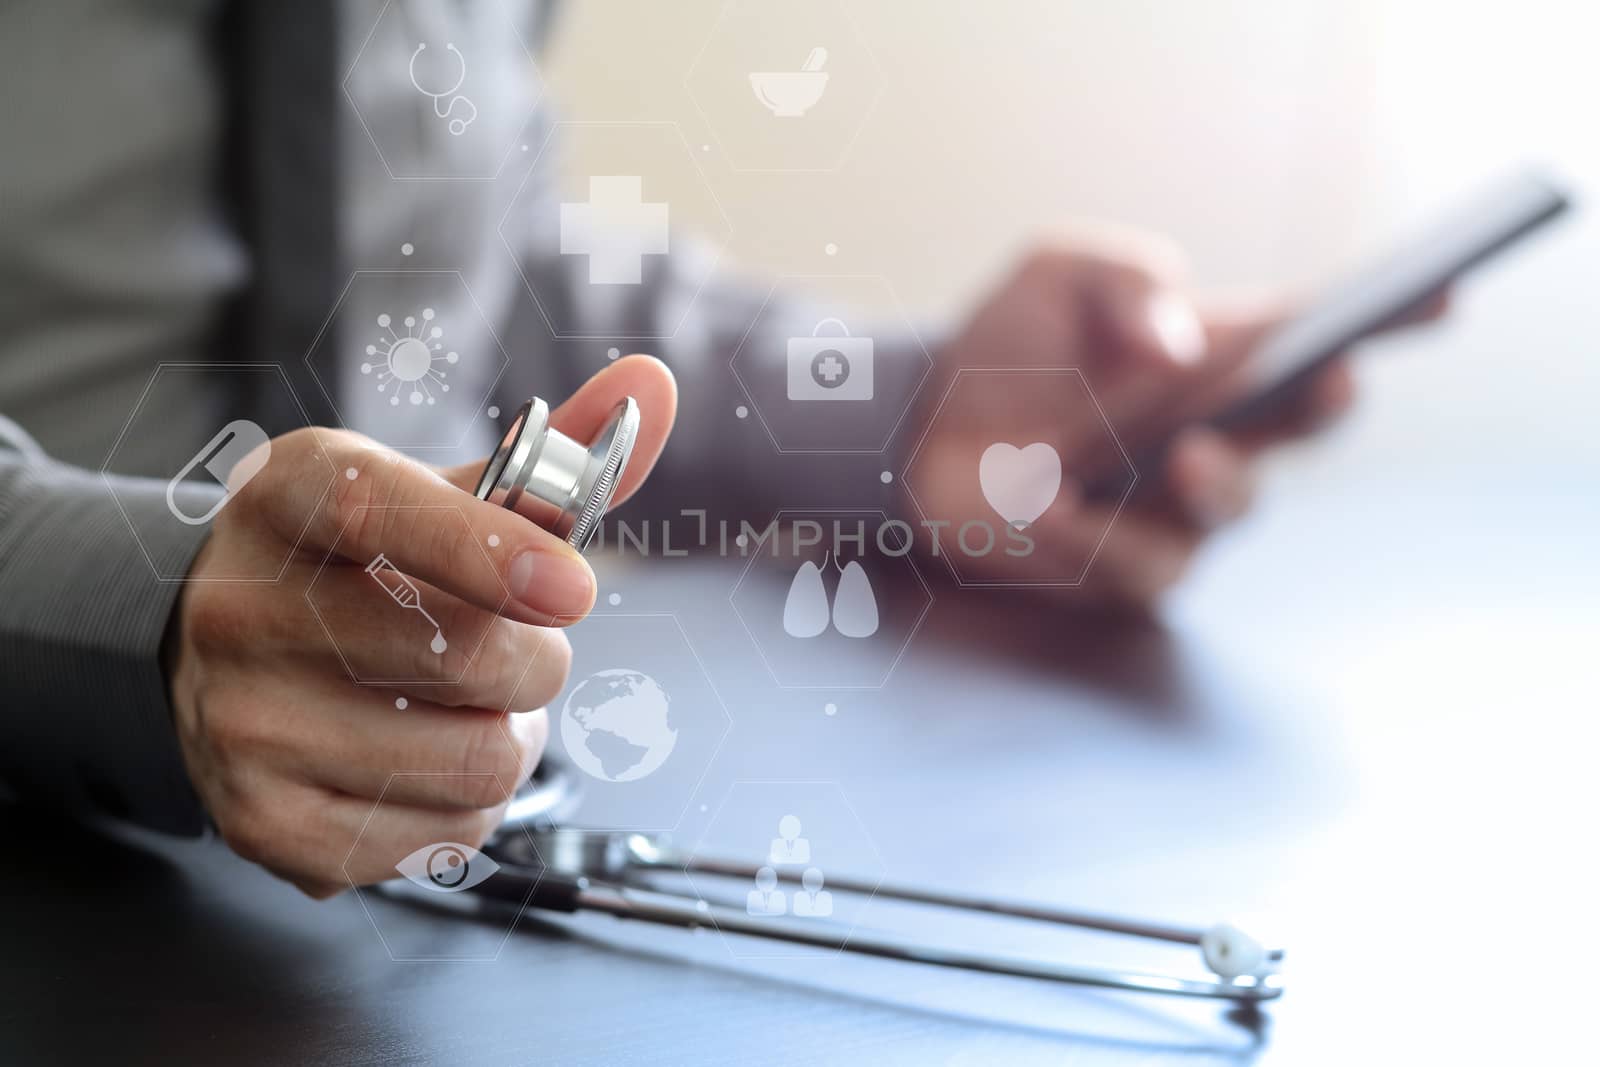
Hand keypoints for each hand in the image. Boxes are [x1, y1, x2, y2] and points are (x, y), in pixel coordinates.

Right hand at [166, 356, 676, 896]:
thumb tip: (655, 385)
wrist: (208, 657)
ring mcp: (243, 726)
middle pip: (467, 656)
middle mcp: (242, 609)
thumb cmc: (351, 565)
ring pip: (476, 761)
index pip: (379, 511)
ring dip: (510, 735)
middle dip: (536, 657)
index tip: (573, 584)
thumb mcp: (429, 492)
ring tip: (465, 706)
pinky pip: (448, 834)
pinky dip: (470, 803)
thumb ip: (550, 456)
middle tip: (509, 645)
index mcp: (287, 498)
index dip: (489, 548)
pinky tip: (421, 760)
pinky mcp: (267, 825)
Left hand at [913, 226, 1445, 608]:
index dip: (1392, 315)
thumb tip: (1175, 343)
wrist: (924, 432)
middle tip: (1328, 380)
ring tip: (1188, 456)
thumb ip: (1123, 278)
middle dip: (1324, 405)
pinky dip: (1102, 538)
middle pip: (1304, 427)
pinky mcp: (1128, 569)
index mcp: (1219, 354)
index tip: (1439, 293)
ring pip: (1236, 506)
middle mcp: (1220, 431)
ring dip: (1220, 482)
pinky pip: (1145, 565)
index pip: (1318, 331)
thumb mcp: (1056, 276)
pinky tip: (1053, 510)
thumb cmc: (1008, 349)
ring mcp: (1180, 507)